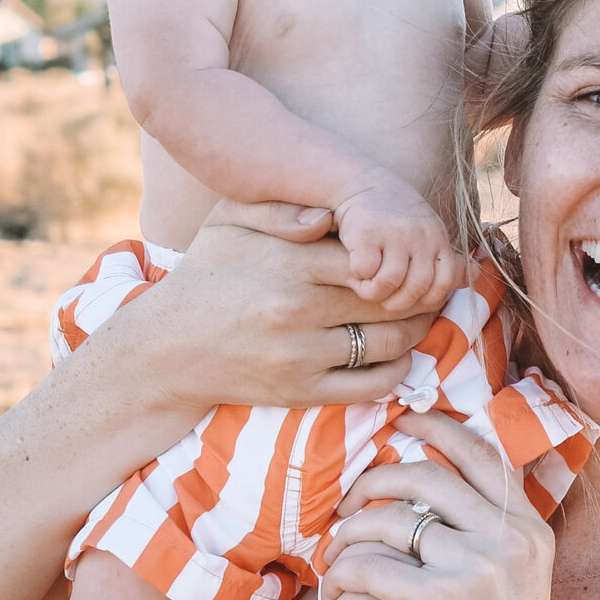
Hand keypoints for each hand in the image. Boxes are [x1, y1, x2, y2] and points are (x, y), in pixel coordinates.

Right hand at [139, 209, 426, 404]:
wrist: (166, 348)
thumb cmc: (205, 275)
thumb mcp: (229, 221)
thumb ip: (280, 207)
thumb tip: (331, 215)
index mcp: (288, 262)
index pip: (372, 257)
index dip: (400, 256)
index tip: (412, 255)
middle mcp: (297, 309)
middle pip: (389, 299)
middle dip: (420, 293)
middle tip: (434, 286)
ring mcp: (301, 355)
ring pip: (388, 343)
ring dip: (416, 331)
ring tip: (419, 317)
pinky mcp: (301, 392)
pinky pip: (372, 384)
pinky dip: (397, 370)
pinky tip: (397, 355)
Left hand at [320, 414, 551, 599]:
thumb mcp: (516, 581)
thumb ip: (493, 529)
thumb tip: (447, 474)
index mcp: (531, 530)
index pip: (482, 454)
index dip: (438, 427)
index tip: (403, 418)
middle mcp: (511, 541)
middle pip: (428, 475)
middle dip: (376, 479)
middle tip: (350, 499)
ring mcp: (477, 570)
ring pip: (391, 520)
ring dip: (352, 531)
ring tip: (337, 550)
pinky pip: (371, 566)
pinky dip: (345, 573)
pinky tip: (338, 588)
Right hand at [333, 180, 461, 320]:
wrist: (364, 183)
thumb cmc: (397, 217)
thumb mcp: (429, 232)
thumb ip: (450, 257)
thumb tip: (477, 272)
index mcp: (438, 239)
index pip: (446, 281)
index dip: (430, 299)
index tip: (412, 298)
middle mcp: (420, 236)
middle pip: (418, 287)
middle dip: (399, 302)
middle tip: (384, 299)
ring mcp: (394, 234)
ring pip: (390, 282)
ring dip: (374, 292)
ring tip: (366, 286)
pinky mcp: (366, 233)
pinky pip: (366, 270)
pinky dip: (358, 277)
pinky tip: (355, 271)